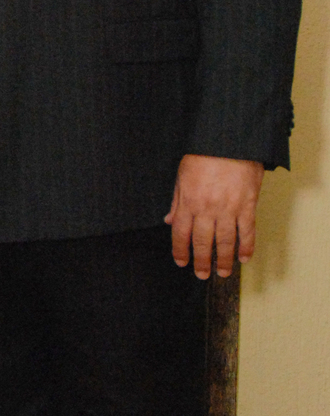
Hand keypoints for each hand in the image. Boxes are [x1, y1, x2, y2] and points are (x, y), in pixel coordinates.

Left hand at [165, 154, 263, 279]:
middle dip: (201, 262)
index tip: (181, 262)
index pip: (181, 233)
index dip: (180, 251)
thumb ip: (177, 201)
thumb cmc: (204, 154)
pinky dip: (246, 246)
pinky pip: (247, 231)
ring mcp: (229, 209)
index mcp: (188, 202)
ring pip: (226, 242)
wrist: (230, 141)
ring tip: (223, 272)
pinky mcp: (248, 205)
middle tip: (201, 275)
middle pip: (203, 242)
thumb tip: (168, 220)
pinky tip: (244, 258)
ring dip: (224, 260)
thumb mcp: (182, 175)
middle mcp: (207, 209)